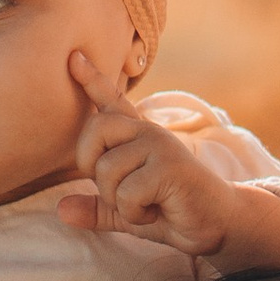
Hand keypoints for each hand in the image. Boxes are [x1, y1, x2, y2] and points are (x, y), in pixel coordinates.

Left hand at [54, 53, 279, 270]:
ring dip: (119, 201)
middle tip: (116, 189)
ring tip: (147, 204)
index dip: (92, 79)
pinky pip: (126, 193)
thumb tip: (62, 210)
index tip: (74, 56)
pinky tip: (158, 210)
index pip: (112, 101)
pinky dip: (135, 213)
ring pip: (106, 170)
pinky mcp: (170, 166)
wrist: (217, 224)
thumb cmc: (171, 212)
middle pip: (94, 130)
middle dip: (91, 165)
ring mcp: (160, 145)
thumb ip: (96, 208)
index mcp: (138, 136)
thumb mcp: (126, 212)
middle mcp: (148, 132)